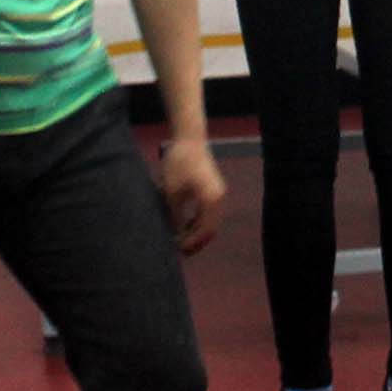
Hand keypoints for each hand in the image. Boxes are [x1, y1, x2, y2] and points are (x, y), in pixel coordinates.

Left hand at [159, 139, 228, 253]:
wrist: (190, 139)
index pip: (206, 230)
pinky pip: (208, 212)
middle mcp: (219, 199)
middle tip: (180, 250)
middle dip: (196, 241)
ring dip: (197, 232)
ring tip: (181, 240)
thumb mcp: (172, 192)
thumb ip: (175, 215)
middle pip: (211, 228)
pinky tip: (185, 225)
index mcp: (211, 200)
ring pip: (210, 221)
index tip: (178, 248)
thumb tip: (174, 234)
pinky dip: (198, 221)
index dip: (193, 242)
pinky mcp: (213, 190)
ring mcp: (218, 194)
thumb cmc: (179, 163)